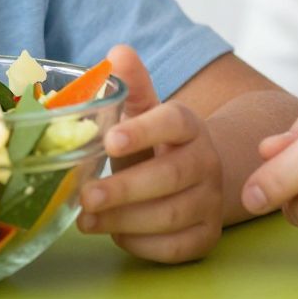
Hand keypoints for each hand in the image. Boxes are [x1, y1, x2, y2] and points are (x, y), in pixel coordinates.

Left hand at [76, 45, 222, 264]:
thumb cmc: (154, 146)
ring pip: (171, 214)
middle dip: (124, 188)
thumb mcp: (141, 114)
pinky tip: (115, 235)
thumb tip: (118, 52)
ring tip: (87, 220)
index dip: (143, 131)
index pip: (173, 122)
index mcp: (188, 125)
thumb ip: (130, 86)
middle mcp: (207, 161)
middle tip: (86, 196)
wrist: (195, 180)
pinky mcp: (207, 236)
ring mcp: (211, 200)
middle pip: (170, 176)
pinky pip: (175, 247)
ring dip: (124, 220)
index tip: (110, 142)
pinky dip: (141, 244)